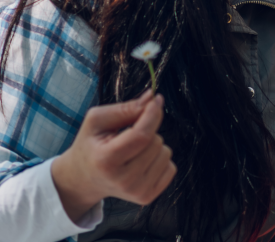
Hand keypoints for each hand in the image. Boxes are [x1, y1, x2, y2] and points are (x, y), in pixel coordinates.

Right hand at [51, 89, 175, 222]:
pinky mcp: (147, 197)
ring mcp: (136, 192)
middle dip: (148, 130)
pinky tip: (141, 162)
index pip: (141, 136)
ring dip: (154, 144)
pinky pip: (171, 167)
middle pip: (156, 142)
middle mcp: (122, 181)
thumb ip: (125, 108)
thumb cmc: (91, 145)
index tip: (155, 100)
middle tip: (128, 135)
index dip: (152, 115)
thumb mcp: (96, 121)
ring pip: (165, 153)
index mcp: (106, 160)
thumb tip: (152, 98)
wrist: (83, 180)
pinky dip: (159, 159)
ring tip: (133, 150)